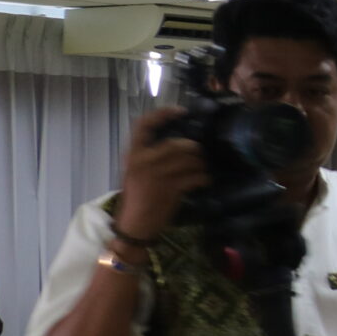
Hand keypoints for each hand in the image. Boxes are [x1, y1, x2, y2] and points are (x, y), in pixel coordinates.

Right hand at [116, 108, 207, 242]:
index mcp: (132, 154)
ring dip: (201, 164)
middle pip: (178, 144)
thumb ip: (152, 154)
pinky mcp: (171, 189)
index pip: (143, 124)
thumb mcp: (137, 171)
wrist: (134, 224)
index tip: (180, 110)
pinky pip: (197, 177)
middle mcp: (143, 161)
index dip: (162, 113)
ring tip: (202, 168)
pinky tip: (203, 180)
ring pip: (190, 159)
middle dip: (194, 149)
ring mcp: (158, 175)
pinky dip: (204, 178)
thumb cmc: (137, 196)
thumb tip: (181, 142)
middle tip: (200, 153)